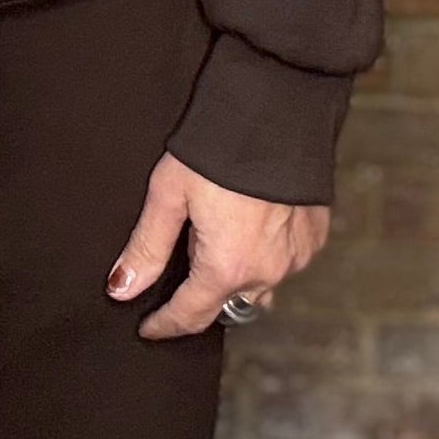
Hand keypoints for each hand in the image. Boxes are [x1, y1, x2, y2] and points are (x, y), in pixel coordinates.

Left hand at [106, 149, 328, 340]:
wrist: (278, 109)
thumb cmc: (216, 148)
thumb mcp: (169, 193)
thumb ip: (147, 247)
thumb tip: (122, 288)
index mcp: (226, 268)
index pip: (190, 316)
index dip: (165, 324)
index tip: (149, 328)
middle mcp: (266, 272)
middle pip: (227, 302)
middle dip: (203, 296)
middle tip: (183, 269)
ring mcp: (296, 257)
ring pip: (261, 285)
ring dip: (239, 274)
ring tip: (219, 240)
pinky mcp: (316, 236)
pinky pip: (287, 260)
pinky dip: (268, 252)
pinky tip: (253, 223)